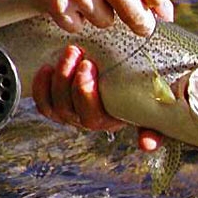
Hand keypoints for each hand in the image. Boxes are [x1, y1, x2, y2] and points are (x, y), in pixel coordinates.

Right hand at [0, 0, 167, 36]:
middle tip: (137, 21)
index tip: (152, 7)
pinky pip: (77, 26)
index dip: (156, 4)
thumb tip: (163, 8)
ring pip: (105, 22)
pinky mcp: (57, 5)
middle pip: (137, 18)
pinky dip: (74, 16)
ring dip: (100, 12)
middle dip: (141, 23)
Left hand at [32, 45, 163, 151]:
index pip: (91, 117)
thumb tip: (147, 144)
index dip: (84, 93)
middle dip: (68, 79)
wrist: (136, 73)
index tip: (89, 65)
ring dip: (58, 77)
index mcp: (111, 120)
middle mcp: (88, 119)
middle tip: (76, 53)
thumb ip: (155, 125)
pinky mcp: (58, 102)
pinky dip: (41, 86)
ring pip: (55, 104)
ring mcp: (71, 111)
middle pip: (68, 108)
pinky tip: (46, 67)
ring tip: (68, 53)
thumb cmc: (147, 89)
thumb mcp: (156, 104)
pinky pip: (43, 102)